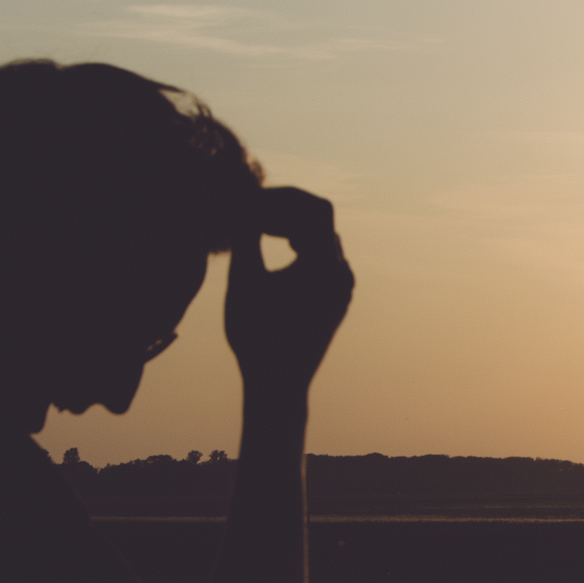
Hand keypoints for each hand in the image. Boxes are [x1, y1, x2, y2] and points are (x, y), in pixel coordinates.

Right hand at [224, 187, 353, 397]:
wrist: (278, 385)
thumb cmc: (257, 335)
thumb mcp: (243, 279)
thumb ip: (244, 233)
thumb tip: (241, 197)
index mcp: (325, 266)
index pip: (315, 208)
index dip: (283, 197)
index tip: (252, 203)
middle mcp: (342, 275)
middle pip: (319, 222)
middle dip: (284, 211)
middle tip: (249, 214)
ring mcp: (342, 289)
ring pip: (321, 240)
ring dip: (292, 229)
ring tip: (257, 230)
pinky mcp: (336, 301)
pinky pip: (323, 261)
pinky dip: (300, 249)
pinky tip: (275, 251)